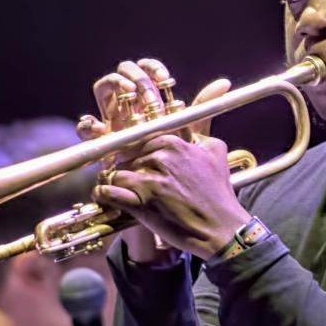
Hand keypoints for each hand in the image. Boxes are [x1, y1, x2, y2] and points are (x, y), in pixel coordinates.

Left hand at [85, 58, 249, 260]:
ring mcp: (149, 181)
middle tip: (128, 180)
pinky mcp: (141, 203)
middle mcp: (160, 158)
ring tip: (119, 191)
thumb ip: (202, 127)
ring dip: (114, 183)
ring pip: (115, 173)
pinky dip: (104, 196)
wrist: (221, 228)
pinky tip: (107, 198)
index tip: (135, 161)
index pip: (140, 139)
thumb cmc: (218, 193)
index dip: (136, 152)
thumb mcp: (215, 152)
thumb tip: (208, 97)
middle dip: (125, 167)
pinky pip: (108, 192)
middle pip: (125, 156)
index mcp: (173, 142)